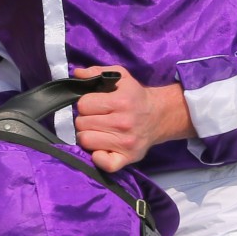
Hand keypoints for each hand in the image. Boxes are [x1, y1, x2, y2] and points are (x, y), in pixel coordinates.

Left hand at [72, 65, 194, 172]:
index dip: (84, 104)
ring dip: (87, 135)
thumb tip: (77, 74)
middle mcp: (123, 123)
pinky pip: (104, 164)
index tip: (92, 105)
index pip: (83, 104)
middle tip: (95, 118)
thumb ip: (96, 72)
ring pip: (86, 141)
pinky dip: (98, 157)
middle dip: (84, 119)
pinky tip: (101, 148)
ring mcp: (126, 143)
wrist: (159, 115)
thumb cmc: (135, 96)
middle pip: (81, 124)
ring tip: (97, 130)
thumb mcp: (120, 76)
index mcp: (120, 102)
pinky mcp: (128, 158)